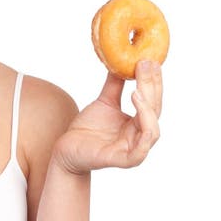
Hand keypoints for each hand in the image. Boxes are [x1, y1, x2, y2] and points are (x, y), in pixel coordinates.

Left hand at [52, 60, 162, 174]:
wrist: (66, 148)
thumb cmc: (87, 128)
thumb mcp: (105, 102)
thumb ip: (115, 84)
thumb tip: (122, 60)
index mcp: (139, 123)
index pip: (153, 100)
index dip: (153, 80)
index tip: (149, 60)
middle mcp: (140, 136)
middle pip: (154, 111)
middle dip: (152, 87)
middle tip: (146, 65)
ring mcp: (133, 150)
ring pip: (152, 131)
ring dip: (148, 109)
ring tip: (136, 90)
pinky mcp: (123, 161)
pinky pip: (141, 151)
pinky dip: (144, 132)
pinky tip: (136, 111)